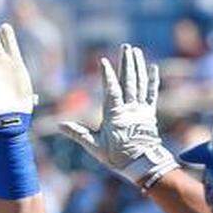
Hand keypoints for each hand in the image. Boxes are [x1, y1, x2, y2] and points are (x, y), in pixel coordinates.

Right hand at [58, 44, 177, 188]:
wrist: (142, 165)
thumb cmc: (117, 157)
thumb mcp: (94, 147)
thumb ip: (77, 133)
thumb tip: (59, 125)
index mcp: (114, 114)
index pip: (110, 89)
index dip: (107, 74)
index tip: (104, 61)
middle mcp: (129, 108)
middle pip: (128, 80)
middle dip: (126, 62)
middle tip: (126, 46)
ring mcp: (141, 109)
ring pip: (139, 83)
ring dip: (138, 66)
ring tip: (135, 51)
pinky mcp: (149, 113)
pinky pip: (151, 93)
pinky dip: (152, 80)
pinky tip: (152, 67)